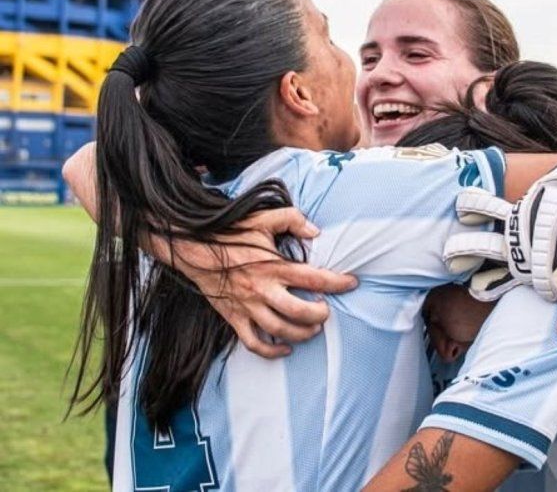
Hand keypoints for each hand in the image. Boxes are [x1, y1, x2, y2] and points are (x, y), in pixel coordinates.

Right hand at [174, 207, 356, 357]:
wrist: (192, 247)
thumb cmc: (229, 232)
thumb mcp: (262, 218)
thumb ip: (292, 219)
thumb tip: (315, 231)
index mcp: (273, 265)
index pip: (314, 277)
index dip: (337, 282)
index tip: (352, 283)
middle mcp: (263, 289)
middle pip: (300, 312)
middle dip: (320, 315)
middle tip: (326, 310)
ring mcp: (247, 306)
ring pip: (280, 331)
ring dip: (301, 334)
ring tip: (312, 328)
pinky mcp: (233, 317)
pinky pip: (253, 343)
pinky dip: (271, 351)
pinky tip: (284, 349)